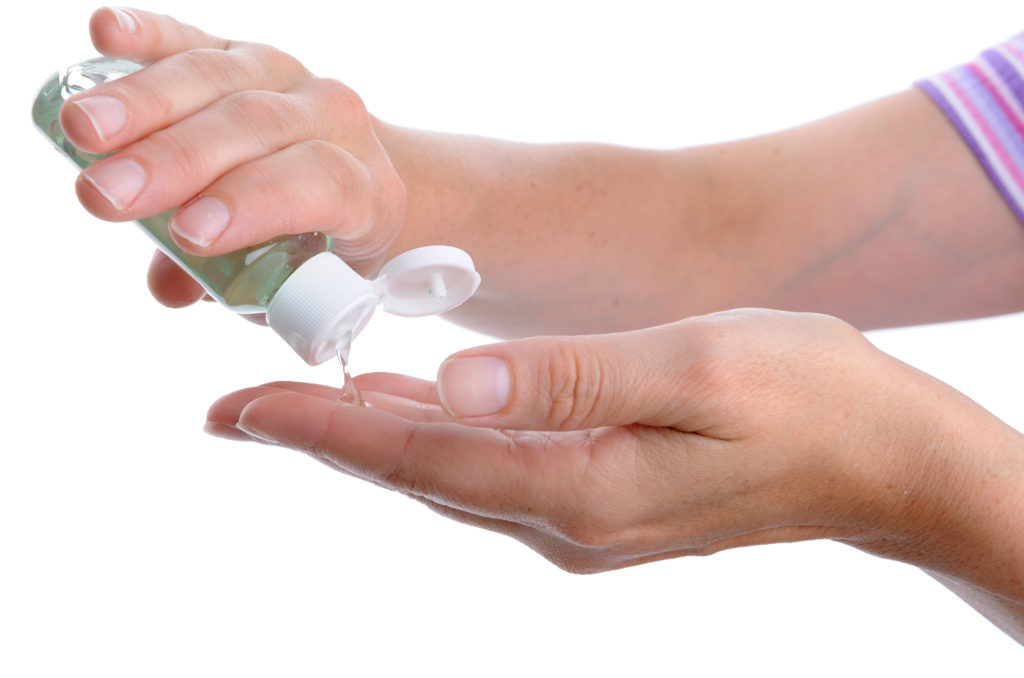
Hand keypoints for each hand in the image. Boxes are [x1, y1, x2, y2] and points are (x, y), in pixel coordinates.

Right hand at [62, 7, 405, 306]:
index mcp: (364, 188)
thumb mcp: (296, 279)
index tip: (189, 233)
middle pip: (254, 126)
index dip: (253, 203)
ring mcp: (289, 79)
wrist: (361, 182)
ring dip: (143, 103)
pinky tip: (105, 33)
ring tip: (80, 132)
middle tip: (105, 193)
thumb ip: (235, 283)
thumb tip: (172, 287)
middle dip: (174, 160)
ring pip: (218, 78)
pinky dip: (149, 34)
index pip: (319, 182)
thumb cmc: (322, 244)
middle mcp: (333, 120)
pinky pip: (196, 40)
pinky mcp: (242, 54)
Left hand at [204, 309, 973, 572]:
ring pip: (451, 480)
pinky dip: (434, 445)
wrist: (881, 460)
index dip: (326, 430)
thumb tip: (456, 382)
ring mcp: (585, 524)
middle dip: (324, 439)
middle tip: (236, 411)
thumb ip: (573, 377)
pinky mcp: (602, 509)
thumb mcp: (695, 364)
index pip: (424, 458)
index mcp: (584, 485)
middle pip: (421, 477)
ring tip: (298, 408)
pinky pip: (492, 478)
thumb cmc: (805, 395)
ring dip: (371, 442)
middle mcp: (569, 521)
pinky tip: (409, 416)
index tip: (242, 410)